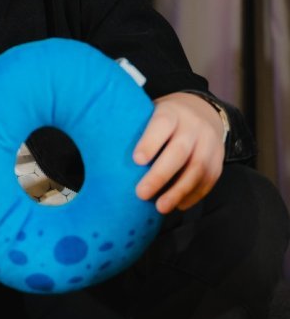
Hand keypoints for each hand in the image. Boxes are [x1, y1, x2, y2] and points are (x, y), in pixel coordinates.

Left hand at [133, 92, 225, 213]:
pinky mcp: (218, 158)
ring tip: (160, 207)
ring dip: (179, 191)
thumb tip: (98, 146)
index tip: (136, 160)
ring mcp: (209, 142)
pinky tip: (178, 205)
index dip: (150, 142)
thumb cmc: (162, 119)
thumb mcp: (149, 114)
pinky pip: (209, 179)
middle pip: (180, 151)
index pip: (161, 125)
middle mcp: (193, 126)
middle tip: (141, 194)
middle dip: (160, 175)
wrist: (201, 111)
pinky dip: (194, 195)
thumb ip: (134, 129)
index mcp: (171, 113)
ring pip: (198, 168)